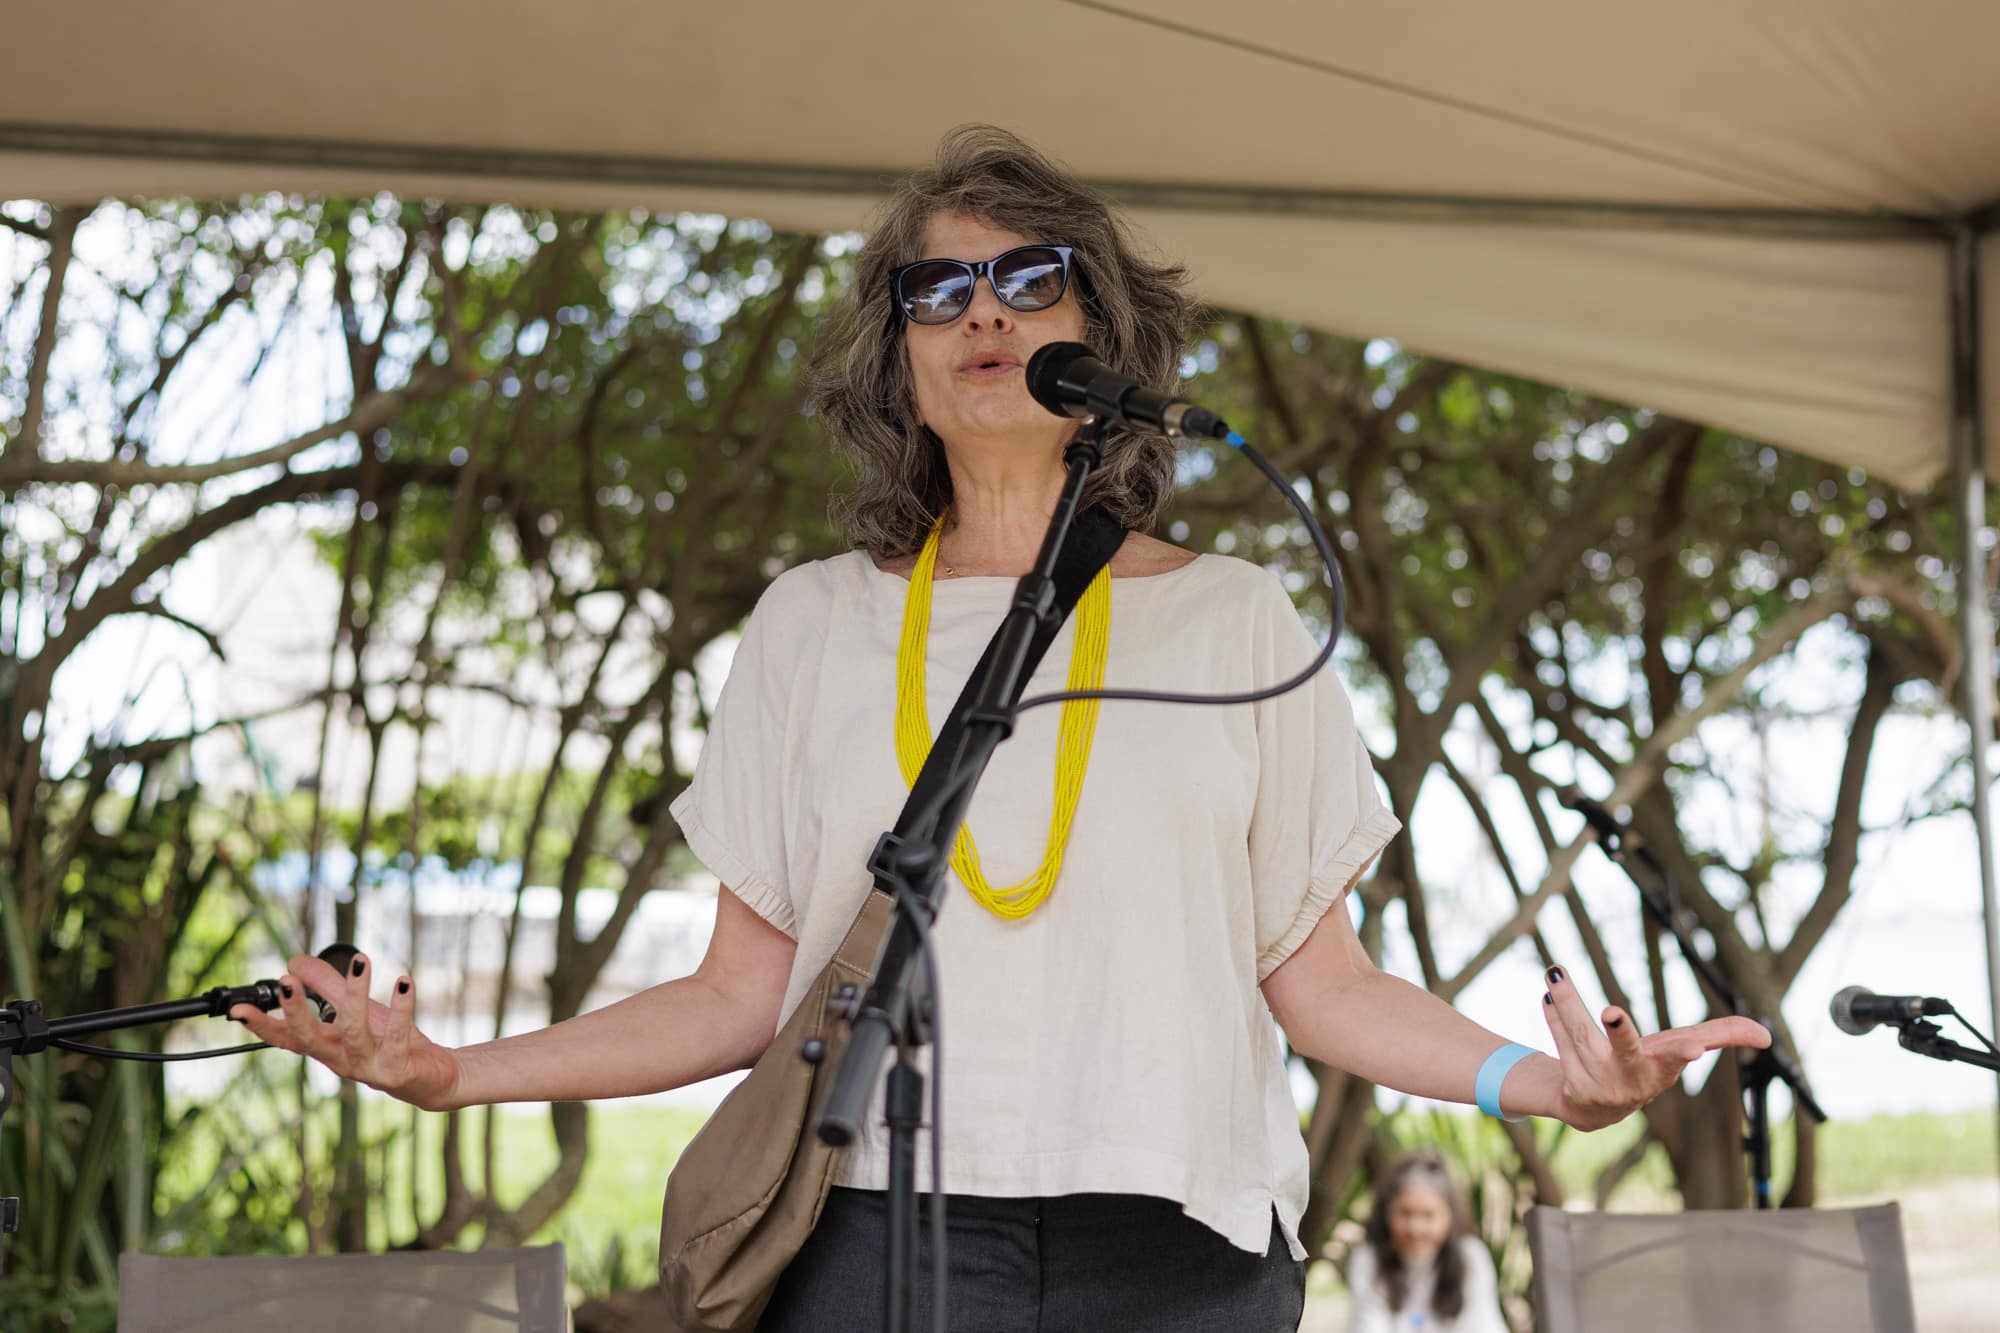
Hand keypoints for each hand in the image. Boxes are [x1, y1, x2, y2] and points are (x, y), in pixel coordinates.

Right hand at [229, 950, 461, 1111]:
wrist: (434, 1078)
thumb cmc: (389, 1042)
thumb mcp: (356, 1010)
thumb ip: (327, 987)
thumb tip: (295, 961)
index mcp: (326, 1047)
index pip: (286, 1037)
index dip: (262, 1024)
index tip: (238, 1008)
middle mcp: (341, 1060)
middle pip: (310, 1038)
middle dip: (296, 1012)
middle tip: (286, 982)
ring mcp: (368, 1068)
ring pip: (355, 1032)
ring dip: (356, 995)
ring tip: (361, 960)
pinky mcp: (397, 1070)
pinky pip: (397, 1037)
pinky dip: (401, 1009)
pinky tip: (404, 982)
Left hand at [1540, 964, 1770, 1130]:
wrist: (1597, 1107)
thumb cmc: (1650, 1066)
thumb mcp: (1684, 1049)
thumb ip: (1723, 1035)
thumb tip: (1767, 1035)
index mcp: (1664, 1068)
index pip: (1677, 1059)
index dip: (1684, 1053)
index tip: (1692, 1048)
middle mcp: (1632, 1079)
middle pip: (1625, 1053)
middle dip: (1621, 1033)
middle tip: (1611, 1010)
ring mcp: (1600, 1085)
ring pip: (1581, 1038)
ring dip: (1568, 1005)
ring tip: (1555, 974)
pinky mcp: (1572, 1087)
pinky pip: (1559, 1044)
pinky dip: (1553, 1018)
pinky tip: (1548, 995)